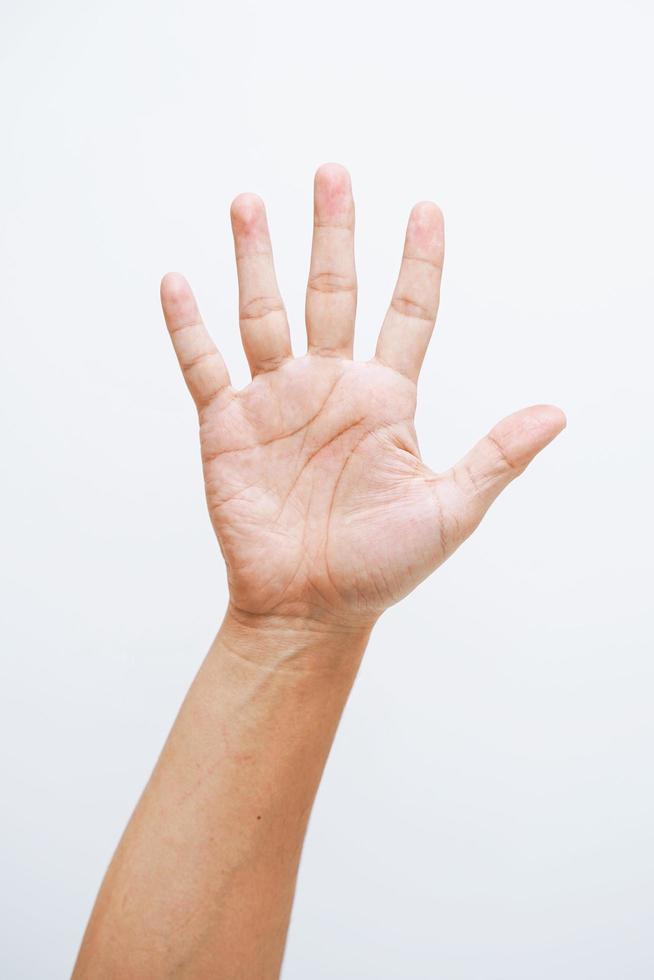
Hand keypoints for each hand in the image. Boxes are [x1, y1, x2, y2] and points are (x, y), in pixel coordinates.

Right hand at [161, 164, 564, 630]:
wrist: (309, 608)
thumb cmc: (380, 565)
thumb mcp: (449, 510)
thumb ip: (496, 457)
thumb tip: (557, 413)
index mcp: (385, 400)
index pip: (407, 314)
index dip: (418, 264)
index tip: (427, 208)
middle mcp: (330, 387)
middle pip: (332, 294)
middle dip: (332, 235)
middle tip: (332, 174)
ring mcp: (275, 402)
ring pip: (263, 315)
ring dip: (255, 261)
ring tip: (249, 204)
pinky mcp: (227, 427)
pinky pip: (204, 367)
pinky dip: (188, 328)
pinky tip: (178, 282)